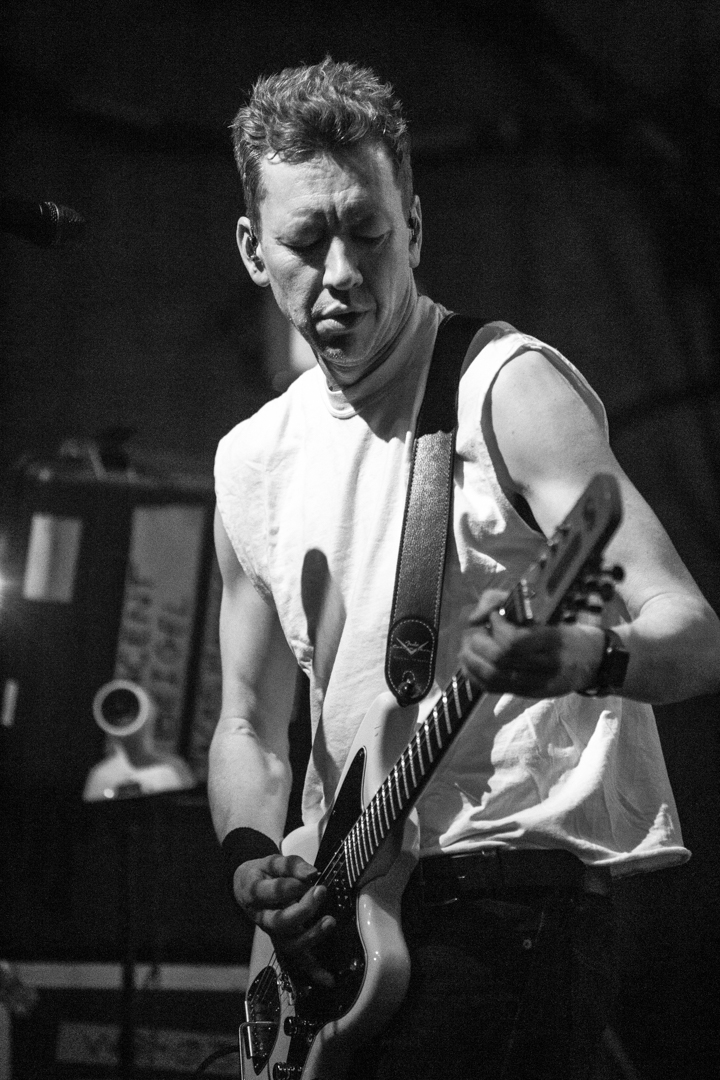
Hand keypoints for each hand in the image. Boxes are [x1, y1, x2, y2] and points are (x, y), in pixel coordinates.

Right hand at [233, 853, 336, 986]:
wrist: (246, 887)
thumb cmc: (263, 873)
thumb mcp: (272, 861)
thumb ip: (292, 865)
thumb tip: (313, 874)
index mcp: (255, 894)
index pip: (272, 893)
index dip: (292, 887)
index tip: (311, 877)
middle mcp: (262, 918)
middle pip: (281, 922)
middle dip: (304, 909)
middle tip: (321, 890)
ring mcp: (273, 933)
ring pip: (289, 944)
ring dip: (311, 936)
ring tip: (329, 921)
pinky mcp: (283, 941)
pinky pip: (297, 960)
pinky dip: (313, 971)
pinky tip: (329, 980)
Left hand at [460, 589, 604, 697]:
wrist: (592, 662)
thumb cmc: (566, 632)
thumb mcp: (546, 613)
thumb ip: (509, 604)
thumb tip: (478, 616)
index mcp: (552, 641)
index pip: (515, 641)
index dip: (496, 627)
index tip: (495, 616)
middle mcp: (545, 666)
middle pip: (500, 659)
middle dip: (479, 641)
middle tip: (478, 630)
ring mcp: (536, 684)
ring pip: (492, 676)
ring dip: (471, 658)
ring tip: (469, 644)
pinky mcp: (526, 694)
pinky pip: (492, 688)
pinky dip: (473, 674)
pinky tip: (469, 661)